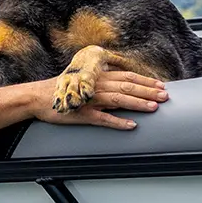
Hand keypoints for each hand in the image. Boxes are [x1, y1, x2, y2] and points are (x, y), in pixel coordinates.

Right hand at [33, 68, 166, 129]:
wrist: (36, 97)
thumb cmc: (60, 91)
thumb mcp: (83, 81)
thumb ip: (101, 82)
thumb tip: (120, 86)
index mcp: (98, 77)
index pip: (128, 77)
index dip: (146, 81)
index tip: (161, 85)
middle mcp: (97, 86)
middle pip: (128, 86)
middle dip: (148, 92)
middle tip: (165, 97)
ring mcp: (90, 99)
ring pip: (119, 99)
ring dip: (138, 104)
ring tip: (153, 108)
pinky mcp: (82, 114)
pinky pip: (103, 118)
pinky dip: (118, 122)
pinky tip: (131, 125)